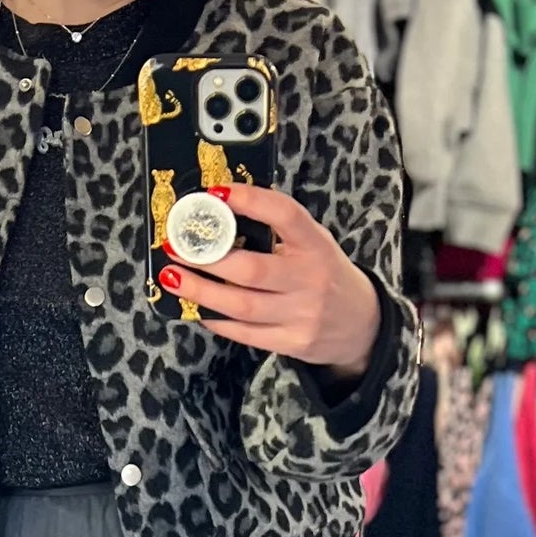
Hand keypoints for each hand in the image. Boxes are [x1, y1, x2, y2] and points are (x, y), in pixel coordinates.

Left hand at [162, 183, 378, 377]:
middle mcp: (311, 279)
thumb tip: (220, 212)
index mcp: (317, 244)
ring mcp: (303, 315)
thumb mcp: (313, 244)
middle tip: (176, 246)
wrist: (362, 325)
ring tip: (173, 278)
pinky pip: (245, 333)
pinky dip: (216, 320)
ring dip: (200, 291)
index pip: (285, 215)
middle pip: (252, 269)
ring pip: (241, 305)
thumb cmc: (326, 275)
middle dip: (207, 258)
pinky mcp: (293, 342)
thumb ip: (278, 230)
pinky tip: (198, 308)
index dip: (250, 201)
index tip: (215, 194)